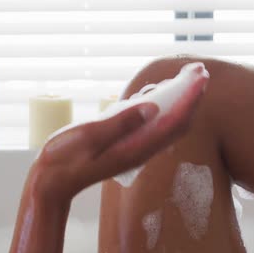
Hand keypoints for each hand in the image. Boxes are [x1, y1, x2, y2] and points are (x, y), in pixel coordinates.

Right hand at [33, 62, 209, 199]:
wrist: (53, 182)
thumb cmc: (65, 159)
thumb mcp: (89, 136)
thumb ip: (120, 123)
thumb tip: (152, 107)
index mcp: (135, 148)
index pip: (173, 121)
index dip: (190, 98)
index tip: (200, 76)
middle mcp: (140, 150)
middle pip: (176, 123)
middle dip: (191, 96)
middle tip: (199, 70)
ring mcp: (134, 149)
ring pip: (166, 124)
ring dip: (179, 101)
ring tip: (185, 77)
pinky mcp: (125, 146)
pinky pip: (151, 126)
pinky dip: (160, 107)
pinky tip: (157, 93)